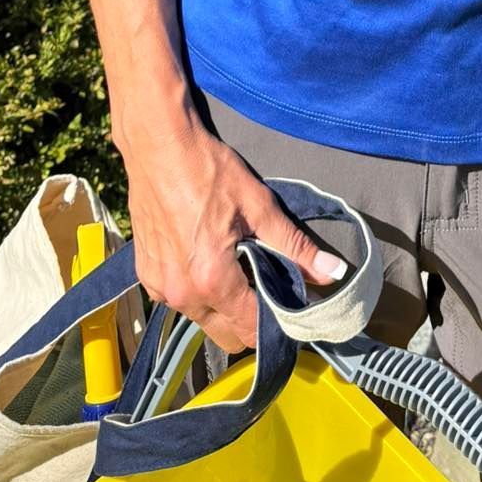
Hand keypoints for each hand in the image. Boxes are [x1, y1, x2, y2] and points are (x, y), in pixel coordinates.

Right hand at [122, 123, 347, 354]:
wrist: (157, 145)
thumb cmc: (208, 170)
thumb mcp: (258, 205)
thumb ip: (295, 246)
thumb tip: (334, 272)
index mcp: (212, 281)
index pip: (252, 329)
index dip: (278, 323)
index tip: (292, 307)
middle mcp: (182, 295)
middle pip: (227, 336)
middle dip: (251, 320)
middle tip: (268, 286)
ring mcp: (159, 288)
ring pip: (203, 320)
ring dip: (224, 306)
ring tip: (238, 267)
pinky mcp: (146, 276)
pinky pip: (181, 302)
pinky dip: (199, 292)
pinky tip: (208, 259)